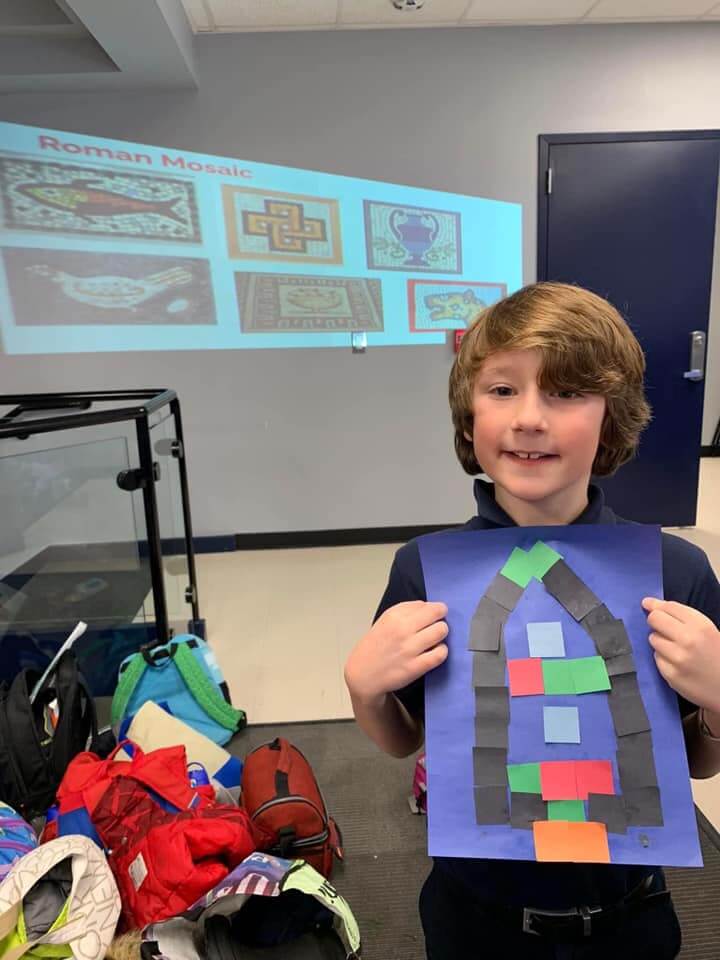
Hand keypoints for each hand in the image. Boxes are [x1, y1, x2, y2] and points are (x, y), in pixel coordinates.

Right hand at [344, 600, 448, 704]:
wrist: (363, 674)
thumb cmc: (376, 646)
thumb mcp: (385, 620)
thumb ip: (406, 611)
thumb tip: (429, 607)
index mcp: (394, 616)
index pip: (426, 604)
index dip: (434, 610)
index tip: (432, 616)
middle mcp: (402, 629)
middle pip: (437, 614)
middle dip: (439, 619)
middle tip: (435, 626)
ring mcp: (409, 648)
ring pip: (441, 631)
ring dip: (441, 634)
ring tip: (434, 640)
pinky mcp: (415, 666)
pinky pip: (440, 653)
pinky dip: (441, 651)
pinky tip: (434, 652)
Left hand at [643, 597, 719, 712]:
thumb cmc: (718, 655)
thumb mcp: (708, 631)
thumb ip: (681, 616)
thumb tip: (649, 603)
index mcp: (701, 626)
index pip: (669, 607)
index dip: (657, 605)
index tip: (649, 604)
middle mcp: (687, 640)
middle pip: (655, 619)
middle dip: (656, 621)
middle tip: (663, 628)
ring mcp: (677, 658)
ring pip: (653, 639)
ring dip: (660, 641)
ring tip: (676, 648)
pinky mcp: (670, 675)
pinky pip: (656, 658)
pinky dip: (663, 658)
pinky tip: (677, 663)